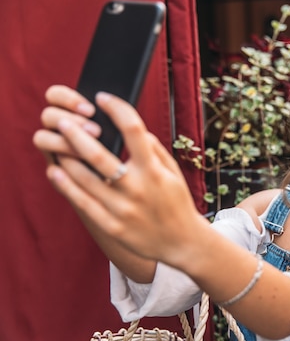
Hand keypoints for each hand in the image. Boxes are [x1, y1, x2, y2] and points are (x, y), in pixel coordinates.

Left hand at [33, 85, 206, 266]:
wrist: (183, 242)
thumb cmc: (177, 201)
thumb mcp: (173, 172)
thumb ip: (154, 149)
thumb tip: (133, 127)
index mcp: (154, 170)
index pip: (133, 129)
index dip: (116, 108)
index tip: (103, 98)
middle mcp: (137, 188)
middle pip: (98, 154)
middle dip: (76, 133)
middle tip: (63, 120)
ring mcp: (123, 209)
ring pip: (83, 178)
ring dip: (66, 157)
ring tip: (58, 145)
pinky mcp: (112, 226)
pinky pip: (82, 202)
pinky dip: (66, 185)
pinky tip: (56, 171)